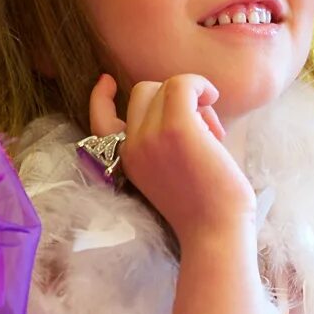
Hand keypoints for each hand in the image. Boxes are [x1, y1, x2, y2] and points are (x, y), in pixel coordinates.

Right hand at [90, 73, 254, 238]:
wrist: (215, 233)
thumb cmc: (206, 209)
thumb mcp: (170, 174)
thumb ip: (164, 145)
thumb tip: (191, 106)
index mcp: (127, 161)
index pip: (99, 120)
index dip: (99, 97)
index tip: (107, 80)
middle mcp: (132, 147)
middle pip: (141, 92)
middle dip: (171, 97)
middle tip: (200, 122)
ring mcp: (150, 136)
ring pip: (162, 86)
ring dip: (192, 96)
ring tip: (212, 128)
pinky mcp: (177, 127)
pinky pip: (182, 83)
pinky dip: (199, 84)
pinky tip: (212, 98)